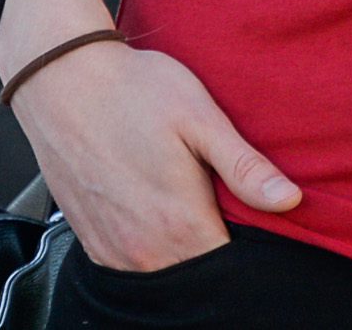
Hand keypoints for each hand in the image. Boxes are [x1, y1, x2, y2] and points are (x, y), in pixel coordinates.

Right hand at [11, 39, 300, 271]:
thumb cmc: (133, 90)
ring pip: (165, 272)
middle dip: (217, 247)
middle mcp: (143, 250)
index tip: (254, 217)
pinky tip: (156, 209)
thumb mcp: (200, 116)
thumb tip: (290, 200)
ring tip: (186, 201)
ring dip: (183, 249)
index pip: (231, 266)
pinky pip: (132, 265)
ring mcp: (113, 250)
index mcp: (179, 224)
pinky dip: (151, 248)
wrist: (61, 79)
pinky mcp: (91, 242)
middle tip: (221, 202)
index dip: (251, 245)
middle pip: (199, 272)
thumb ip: (244, 167)